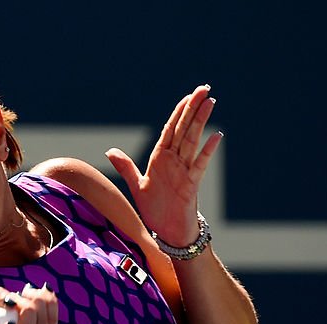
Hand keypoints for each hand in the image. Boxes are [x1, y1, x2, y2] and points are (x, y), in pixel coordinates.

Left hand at [106, 84, 221, 246]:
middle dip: (193, 109)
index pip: (170, 129)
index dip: (179, 112)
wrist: (167, 233)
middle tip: (204, 89)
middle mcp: (174, 161)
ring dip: (201, 122)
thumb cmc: (155, 209)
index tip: (188, 96)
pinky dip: (207, 151)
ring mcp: (184, 171)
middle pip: (184, 129)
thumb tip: (110, 151)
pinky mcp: (191, 185)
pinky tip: (216, 136)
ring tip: (210, 102)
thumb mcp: (137, 186)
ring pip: (192, 141)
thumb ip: (126, 167)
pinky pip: (200, 165)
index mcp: (160, 159)